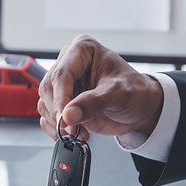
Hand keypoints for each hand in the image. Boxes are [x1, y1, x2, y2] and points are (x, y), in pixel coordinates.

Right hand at [38, 35, 162, 141]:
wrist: (140, 108)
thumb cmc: (135, 92)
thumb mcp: (119, 94)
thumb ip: (94, 102)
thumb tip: (69, 114)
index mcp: (83, 50)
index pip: (61, 74)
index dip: (61, 99)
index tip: (65, 119)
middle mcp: (69, 64)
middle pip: (48, 89)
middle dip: (59, 113)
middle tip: (72, 129)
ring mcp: (64, 85)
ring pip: (45, 104)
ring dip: (58, 124)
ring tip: (78, 133)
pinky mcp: (62, 103)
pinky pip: (47, 117)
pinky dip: (57, 130)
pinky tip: (73, 134)